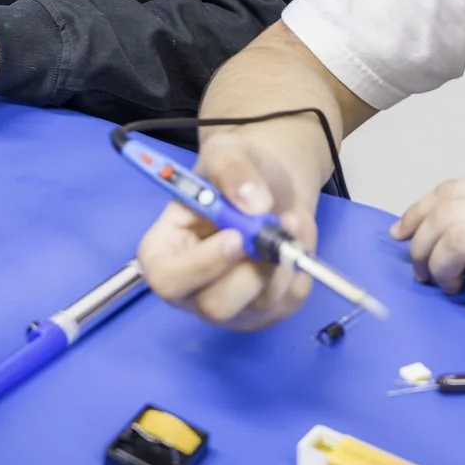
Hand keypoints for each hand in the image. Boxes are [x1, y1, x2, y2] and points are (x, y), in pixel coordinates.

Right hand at [134, 133, 316, 330]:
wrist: (273, 188)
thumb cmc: (238, 173)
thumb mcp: (227, 152)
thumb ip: (232, 169)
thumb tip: (254, 203)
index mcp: (164, 252)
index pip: (167, 278)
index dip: (199, 265)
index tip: (235, 237)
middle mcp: (193, 288)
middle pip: (215, 306)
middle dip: (251, 272)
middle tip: (273, 230)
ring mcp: (231, 306)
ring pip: (258, 306)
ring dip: (283, 262)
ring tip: (289, 219)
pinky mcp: (267, 312)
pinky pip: (289, 303)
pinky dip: (300, 268)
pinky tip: (294, 240)